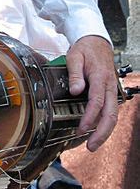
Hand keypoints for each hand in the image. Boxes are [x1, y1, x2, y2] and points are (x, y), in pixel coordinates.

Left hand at [66, 35, 118, 150]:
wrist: (96, 42)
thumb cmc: (85, 49)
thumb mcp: (74, 56)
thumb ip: (75, 74)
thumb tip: (75, 91)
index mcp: (100, 77)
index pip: (97, 102)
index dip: (90, 117)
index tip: (81, 129)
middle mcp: (109, 86)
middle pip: (111, 114)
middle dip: (102, 133)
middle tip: (90, 146)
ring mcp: (112, 90)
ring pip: (113, 115)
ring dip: (104, 131)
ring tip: (92, 144)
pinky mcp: (110, 93)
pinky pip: (110, 111)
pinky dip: (104, 124)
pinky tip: (95, 132)